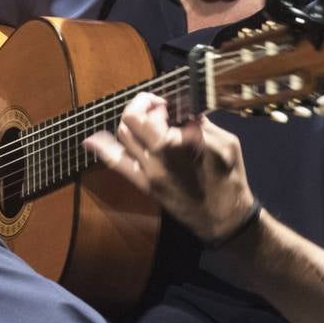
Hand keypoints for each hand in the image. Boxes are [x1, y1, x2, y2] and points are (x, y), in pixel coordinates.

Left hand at [83, 91, 254, 244]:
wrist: (224, 220)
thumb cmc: (230, 180)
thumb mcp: (226, 143)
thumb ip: (200, 123)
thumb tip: (183, 109)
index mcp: (177, 145)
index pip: (151, 112)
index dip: (157, 101)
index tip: (169, 103)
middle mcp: (156, 157)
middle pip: (131, 120)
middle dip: (141, 107)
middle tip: (158, 109)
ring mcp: (147, 173)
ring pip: (123, 136)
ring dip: (131, 123)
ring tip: (147, 122)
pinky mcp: (144, 186)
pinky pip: (117, 164)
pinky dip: (103, 148)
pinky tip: (93, 140)